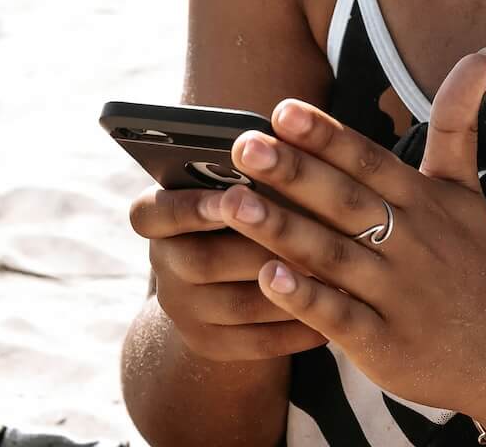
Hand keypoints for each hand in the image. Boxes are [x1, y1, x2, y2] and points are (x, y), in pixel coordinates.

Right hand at [128, 185, 326, 362]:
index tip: (230, 196)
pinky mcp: (212, 345)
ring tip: (331, 266)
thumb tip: (280, 141)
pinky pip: (257, 342)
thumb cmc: (242, 203)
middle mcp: (164, 266)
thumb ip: (248, 166)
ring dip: (287, 285)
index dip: (189, 207)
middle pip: (201, 261)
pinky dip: (298, 325)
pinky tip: (335, 305)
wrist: (224, 275)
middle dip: (257, 245)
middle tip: (306, 229)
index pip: (150, 213)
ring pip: (237, 305)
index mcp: (158, 216)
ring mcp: (184, 312)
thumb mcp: (231, 180)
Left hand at [201, 50, 485, 425]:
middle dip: (292, 172)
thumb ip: (457, 122)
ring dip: (281, 230)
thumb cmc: (473, 261)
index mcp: (424, 201)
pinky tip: (267, 278)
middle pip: (344, 201)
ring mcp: (397, 295)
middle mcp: (411, 242)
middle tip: (243, 145)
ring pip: (332, 256)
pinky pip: (339, 318)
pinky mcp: (385, 344)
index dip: (326, 135)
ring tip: (232, 205)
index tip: (282, 110)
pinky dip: (305, 299)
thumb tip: (481, 52)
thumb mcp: (467, 189)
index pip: (368, 160)